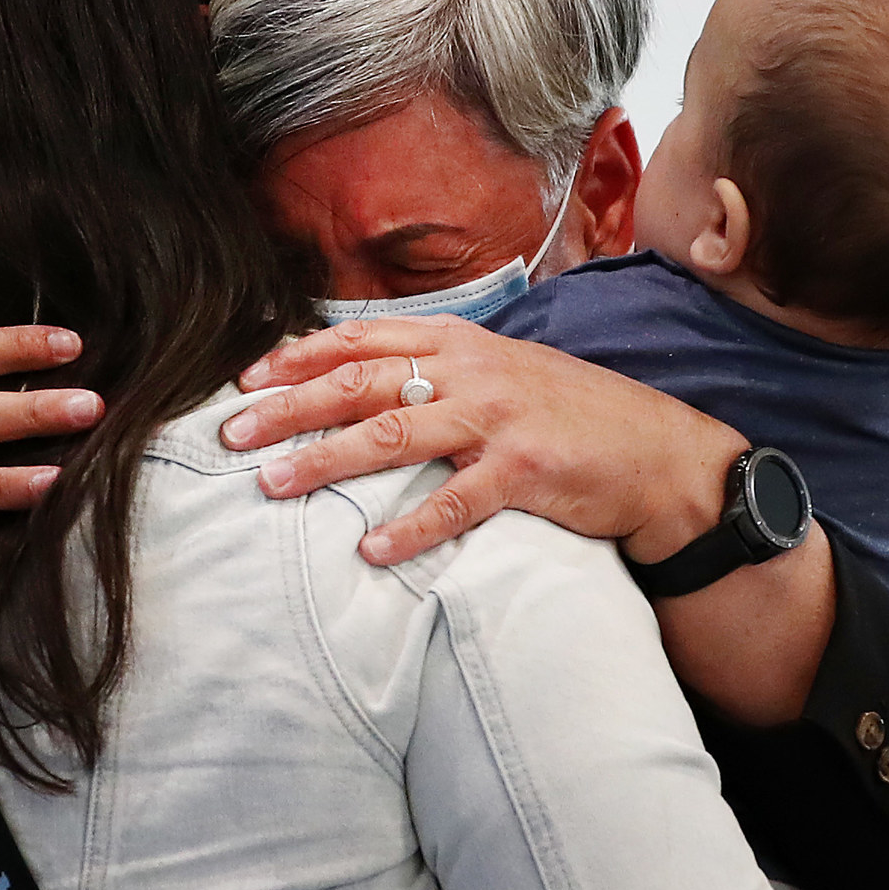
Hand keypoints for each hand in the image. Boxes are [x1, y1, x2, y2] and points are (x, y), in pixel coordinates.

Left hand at [220, 316, 740, 565]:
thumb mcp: (502, 373)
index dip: (298, 357)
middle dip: (288, 406)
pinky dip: (410, 527)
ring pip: (393, 433)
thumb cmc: (572, 416)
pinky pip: (454, 502)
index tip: (246, 380)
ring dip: (326, 461)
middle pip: (360, 382)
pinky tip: (371, 549)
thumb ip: (439, 371)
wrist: (656, 453)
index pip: (362, 340)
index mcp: (460, 343)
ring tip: (273, 484)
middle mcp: (471, 372)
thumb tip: (362, 384)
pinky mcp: (524, 472)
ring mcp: (496, 420)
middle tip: (232, 433)